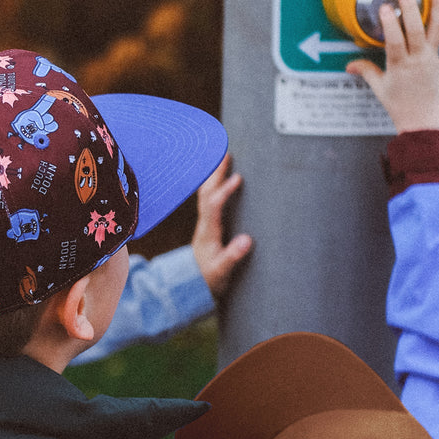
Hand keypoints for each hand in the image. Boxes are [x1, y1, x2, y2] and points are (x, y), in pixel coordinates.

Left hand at [191, 153, 251, 299]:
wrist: (192, 285)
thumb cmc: (208, 279)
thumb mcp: (220, 272)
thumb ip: (231, 257)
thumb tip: (247, 240)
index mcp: (208, 233)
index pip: (214, 206)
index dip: (225, 191)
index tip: (237, 178)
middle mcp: (205, 224)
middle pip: (207, 193)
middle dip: (216, 173)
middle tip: (226, 153)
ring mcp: (205, 223)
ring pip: (207, 193)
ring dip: (214, 175)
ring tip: (224, 157)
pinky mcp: (208, 224)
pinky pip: (210, 199)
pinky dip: (214, 185)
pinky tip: (220, 177)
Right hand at [345, 0, 438, 132]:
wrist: (423, 120)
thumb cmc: (400, 106)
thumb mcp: (380, 88)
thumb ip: (366, 72)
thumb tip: (350, 65)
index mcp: (400, 68)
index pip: (395, 42)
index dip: (390, 24)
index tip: (385, 8)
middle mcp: (418, 60)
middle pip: (415, 30)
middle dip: (409, 9)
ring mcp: (430, 57)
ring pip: (434, 28)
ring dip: (435, 6)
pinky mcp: (436, 57)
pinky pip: (437, 32)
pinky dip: (438, 16)